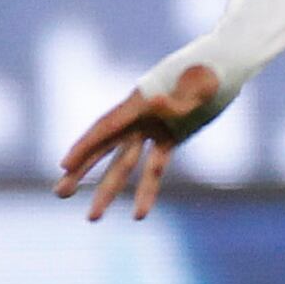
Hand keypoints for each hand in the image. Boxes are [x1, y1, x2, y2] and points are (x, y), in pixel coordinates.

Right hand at [53, 63, 224, 220]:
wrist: (225, 66)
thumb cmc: (211, 70)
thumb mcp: (200, 82)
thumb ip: (180, 99)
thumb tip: (158, 104)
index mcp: (141, 101)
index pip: (106, 127)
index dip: (85, 147)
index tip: (64, 165)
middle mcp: (140, 117)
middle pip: (104, 148)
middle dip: (81, 171)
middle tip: (59, 194)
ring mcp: (153, 129)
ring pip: (125, 164)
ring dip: (109, 190)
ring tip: (92, 218)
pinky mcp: (169, 138)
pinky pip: (155, 168)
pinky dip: (148, 190)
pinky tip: (139, 215)